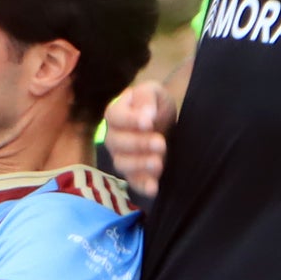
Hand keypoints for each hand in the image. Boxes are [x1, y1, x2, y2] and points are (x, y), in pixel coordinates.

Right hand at [101, 78, 171, 200]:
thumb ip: (147, 97)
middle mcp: (113, 137)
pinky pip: (133, 182)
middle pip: (116, 143)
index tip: (149, 123)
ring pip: (121, 164)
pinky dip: (142, 186)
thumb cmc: (156, 105)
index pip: (115, 117)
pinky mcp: (134, 174)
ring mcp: (121, 156)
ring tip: (159, 162)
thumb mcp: (154, 92)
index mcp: (115, 113)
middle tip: (161, 142)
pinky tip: (153, 188)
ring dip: (140, 165)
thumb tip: (146, 115)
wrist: (167, 123)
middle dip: (139, 144)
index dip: (130, 121)